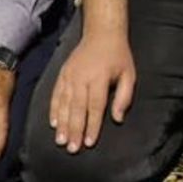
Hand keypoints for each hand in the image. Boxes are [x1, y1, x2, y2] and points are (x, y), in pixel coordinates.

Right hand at [48, 31, 135, 153]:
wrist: (102, 33)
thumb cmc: (118, 56)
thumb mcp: (129, 74)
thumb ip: (124, 97)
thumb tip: (118, 119)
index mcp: (100, 78)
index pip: (95, 107)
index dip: (92, 126)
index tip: (89, 143)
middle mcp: (82, 78)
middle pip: (77, 108)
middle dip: (74, 130)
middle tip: (72, 149)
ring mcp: (70, 76)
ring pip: (64, 104)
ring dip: (62, 124)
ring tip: (60, 141)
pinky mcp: (63, 74)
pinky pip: (56, 95)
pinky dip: (54, 110)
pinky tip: (53, 123)